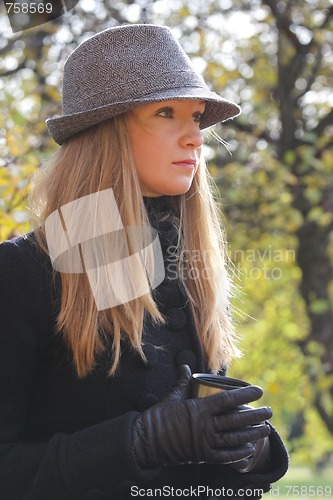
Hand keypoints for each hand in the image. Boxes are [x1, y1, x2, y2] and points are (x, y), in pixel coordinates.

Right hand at [132, 366, 271, 467]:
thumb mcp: (171, 397)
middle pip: (237, 419)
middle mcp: (205, 425)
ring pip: (235, 438)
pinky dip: (239, 453)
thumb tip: (185, 366)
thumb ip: (182, 382)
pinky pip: (225, 456)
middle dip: (255, 415)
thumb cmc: (158, 417)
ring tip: (265, 429)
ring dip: (252, 434)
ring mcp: (204, 442)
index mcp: (199, 408)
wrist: (145, 442)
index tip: (259, 391)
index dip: (246, 394)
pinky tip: (249, 449)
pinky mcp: (202, 456)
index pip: (228, 399)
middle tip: (269, 411)